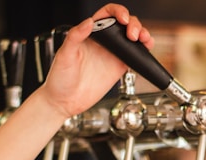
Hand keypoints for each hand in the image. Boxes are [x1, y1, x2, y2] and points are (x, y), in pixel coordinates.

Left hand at [42, 4, 153, 118]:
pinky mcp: (118, 69)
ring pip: (132, 39)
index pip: (107, 14)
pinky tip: (145, 51)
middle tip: (134, 34)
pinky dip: (143, 53)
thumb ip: (75, 36)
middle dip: (133, 24)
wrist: (65, 102)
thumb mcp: (64, 54)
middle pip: (124, 24)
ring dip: (142, 35)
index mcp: (89, 34)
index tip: (122, 20)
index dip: (117, 12)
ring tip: (144, 40)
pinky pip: (134, 58)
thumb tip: (89, 22)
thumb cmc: (60, 79)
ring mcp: (112, 56)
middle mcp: (103, 43)